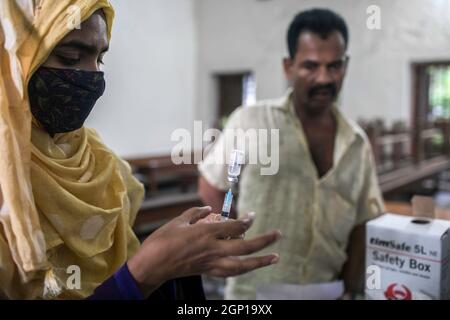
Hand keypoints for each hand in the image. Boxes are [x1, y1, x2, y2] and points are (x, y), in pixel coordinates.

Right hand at [127, 206, 280, 295]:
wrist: (152, 266)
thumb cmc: (162, 240)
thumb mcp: (178, 221)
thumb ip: (196, 213)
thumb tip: (210, 210)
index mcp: (206, 233)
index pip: (234, 227)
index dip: (247, 220)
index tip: (253, 215)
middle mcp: (213, 249)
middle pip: (245, 246)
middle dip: (264, 241)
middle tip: (278, 235)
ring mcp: (211, 263)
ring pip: (242, 265)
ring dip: (260, 262)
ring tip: (274, 258)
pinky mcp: (207, 272)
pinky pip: (229, 272)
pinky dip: (242, 269)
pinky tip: (249, 267)